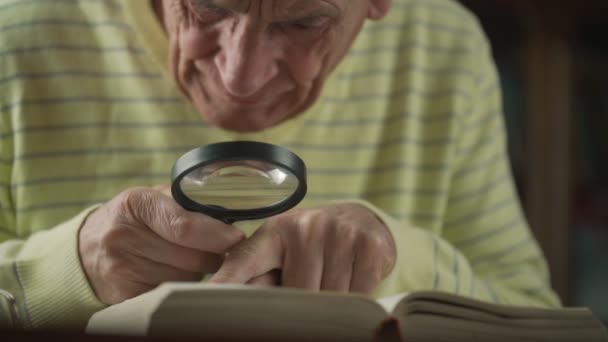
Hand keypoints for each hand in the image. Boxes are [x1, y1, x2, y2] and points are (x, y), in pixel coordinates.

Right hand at [79, 187, 244, 303]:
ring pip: (185, 278)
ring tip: (192, 261)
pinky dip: (182, 287)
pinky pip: (170, 294)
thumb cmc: (134, 219)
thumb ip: (188, 204)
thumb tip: (229, 219)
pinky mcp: (123, 294)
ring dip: (199, 273)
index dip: (216, 234)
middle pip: (191, 256)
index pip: (184, 225)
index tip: (236, 239)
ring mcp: (121, 267)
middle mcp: (123, 235)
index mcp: (136, 203)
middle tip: (222, 252)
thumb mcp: (154, 199)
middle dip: (215, 256)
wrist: (88, 249)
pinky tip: (178, 276)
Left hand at [209, 203, 396, 293]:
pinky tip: (354, 277)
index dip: (227, 282)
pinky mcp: (370, 246)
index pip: (246, 260)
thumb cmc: (312, 244)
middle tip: (312, 285)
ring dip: (334, 301)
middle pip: (298, 294)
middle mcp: (306, 226)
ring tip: (334, 280)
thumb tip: (227, 298)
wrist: (360, 221)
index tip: (208, 298)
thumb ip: (258, 275)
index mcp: (275, 231)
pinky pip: (360, 294)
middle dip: (305, 302)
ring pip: (331, 297)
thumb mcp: (282, 252)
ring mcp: (340, 233)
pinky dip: (358, 295)